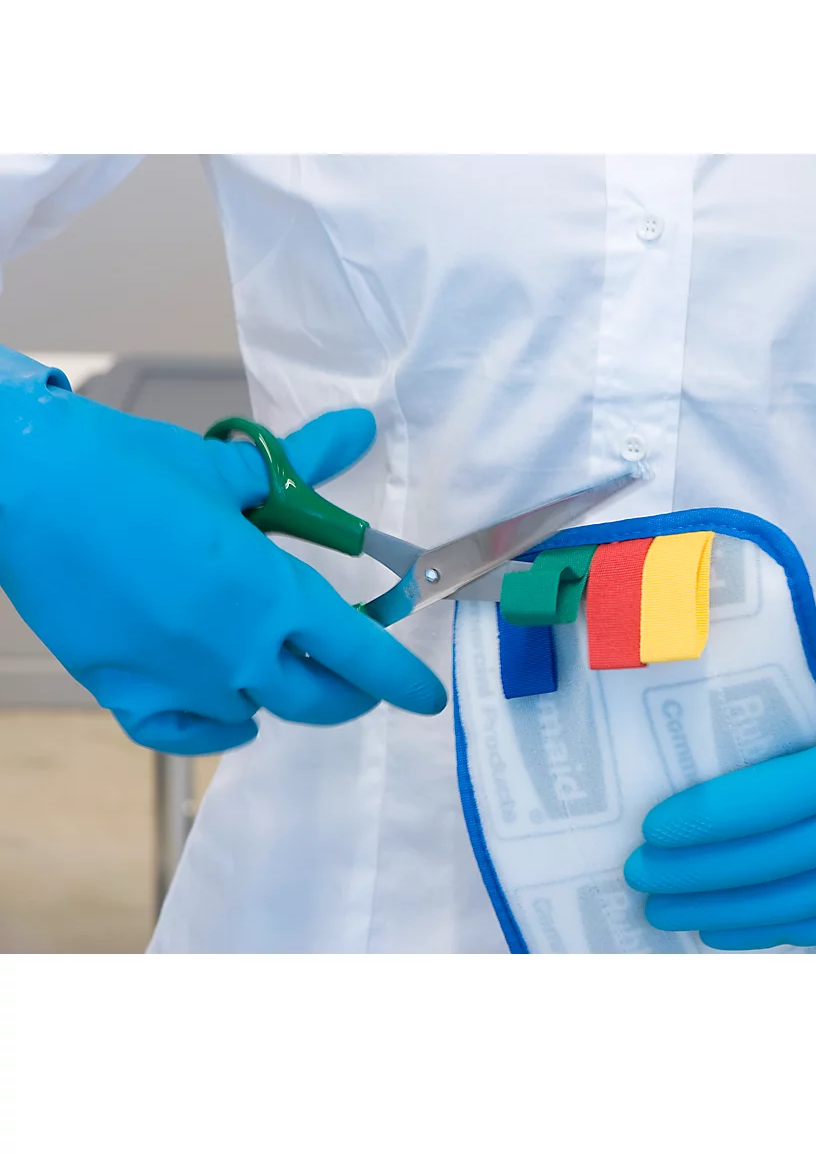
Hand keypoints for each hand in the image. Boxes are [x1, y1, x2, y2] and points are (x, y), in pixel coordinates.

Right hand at [0, 347, 444, 753]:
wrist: (24, 486)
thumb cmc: (126, 470)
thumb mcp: (229, 469)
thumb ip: (303, 464)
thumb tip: (358, 429)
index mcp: (270, 594)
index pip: (360, 652)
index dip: (401, 677)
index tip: (428, 697)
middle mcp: (234, 649)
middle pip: (319, 700)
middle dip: (352, 693)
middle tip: (359, 676)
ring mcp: (178, 678)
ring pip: (256, 715)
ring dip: (282, 696)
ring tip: (286, 669)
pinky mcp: (123, 689)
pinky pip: (185, 732)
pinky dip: (214, 725)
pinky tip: (229, 712)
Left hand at [625, 560, 815, 950]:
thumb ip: (797, 741)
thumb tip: (701, 765)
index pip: (780, 792)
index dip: (712, 815)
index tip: (653, 827)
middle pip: (779, 856)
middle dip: (698, 872)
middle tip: (638, 874)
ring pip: (798, 903)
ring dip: (720, 911)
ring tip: (663, 909)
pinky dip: (768, 933)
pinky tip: (719, 930)